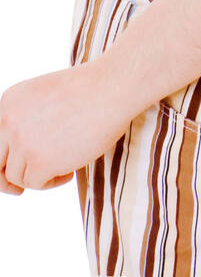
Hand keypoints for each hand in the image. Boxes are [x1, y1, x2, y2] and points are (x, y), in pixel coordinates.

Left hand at [0, 61, 135, 193]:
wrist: (113, 87)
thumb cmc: (89, 90)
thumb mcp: (44, 97)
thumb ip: (26, 120)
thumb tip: (20, 157)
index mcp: (8, 102)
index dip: (2, 158)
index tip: (11, 169)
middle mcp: (8, 121)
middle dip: (4, 180)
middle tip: (18, 190)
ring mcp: (22, 142)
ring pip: (17, 176)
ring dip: (38, 177)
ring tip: (64, 167)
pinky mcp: (40, 161)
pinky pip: (36, 184)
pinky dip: (52, 182)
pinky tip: (70, 172)